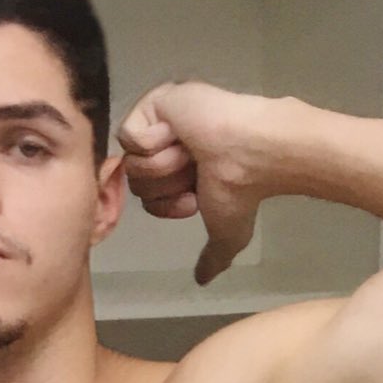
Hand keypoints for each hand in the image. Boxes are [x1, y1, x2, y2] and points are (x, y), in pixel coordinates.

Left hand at [116, 80, 276, 284]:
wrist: (252, 154)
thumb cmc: (242, 190)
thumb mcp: (226, 232)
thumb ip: (213, 256)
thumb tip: (203, 280)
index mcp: (179, 169)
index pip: (146, 197)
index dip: (166, 205)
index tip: (195, 199)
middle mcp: (168, 145)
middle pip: (136, 180)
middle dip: (166, 184)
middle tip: (196, 171)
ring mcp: (160, 120)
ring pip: (133, 161)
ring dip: (167, 165)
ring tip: (194, 152)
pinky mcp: (155, 102)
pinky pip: (130, 136)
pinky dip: (156, 142)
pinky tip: (183, 135)